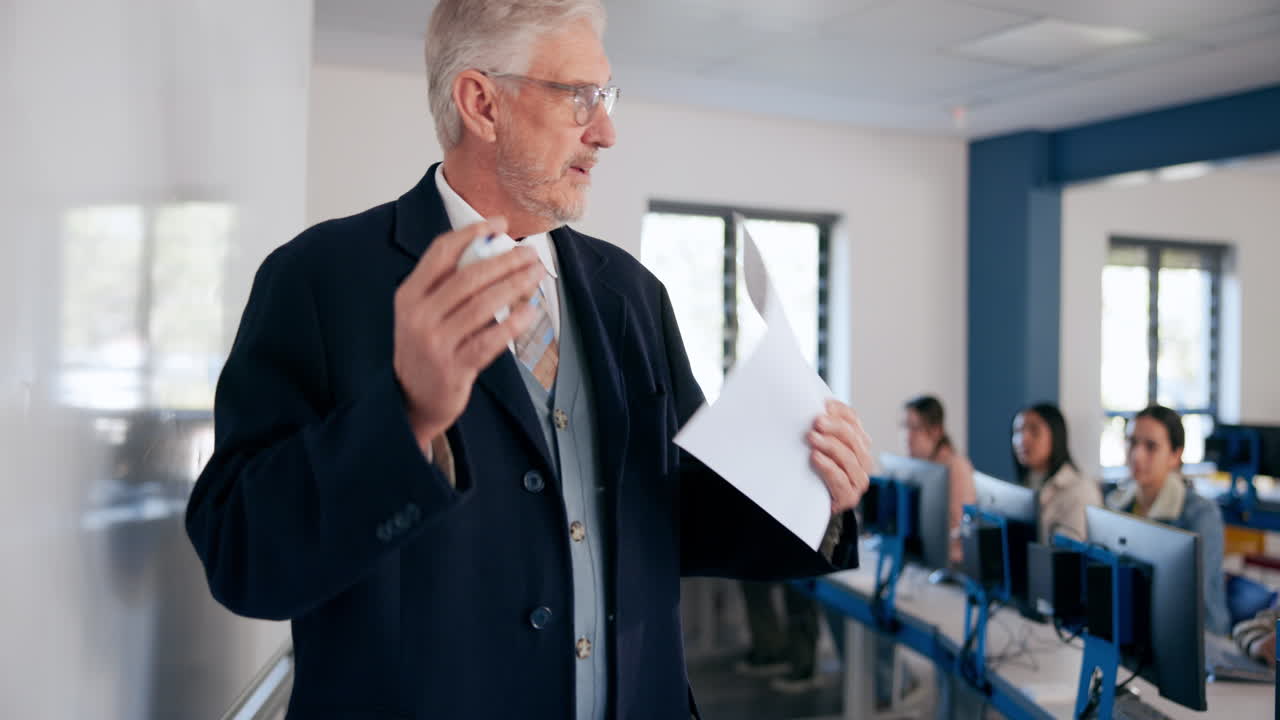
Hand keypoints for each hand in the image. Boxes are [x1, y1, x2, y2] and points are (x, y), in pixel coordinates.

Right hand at [393, 217, 543, 452]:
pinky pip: (490, 340)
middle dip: (504, 261)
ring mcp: (435, 344)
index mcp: (409, 295)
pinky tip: (530, 312)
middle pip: (468, 278)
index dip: (472, 234)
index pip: (441, 253)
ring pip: (482, 306)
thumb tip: (491, 249)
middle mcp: (419, 317)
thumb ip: (446, 285)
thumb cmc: (426, 348)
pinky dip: (513, 324)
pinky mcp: (454, 368)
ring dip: (514, 287)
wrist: (412, 399)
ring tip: (536, 276)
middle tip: (530, 253)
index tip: (500, 223)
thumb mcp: (423, 313)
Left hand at [807, 399, 873, 513]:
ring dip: (830, 446)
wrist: (812, 502)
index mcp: (858, 442)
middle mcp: (863, 460)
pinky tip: (815, 458)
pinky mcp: (849, 497)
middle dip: (834, 428)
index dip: (840, 412)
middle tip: (816, 422)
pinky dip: (828, 467)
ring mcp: (858, 480)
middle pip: (853, 438)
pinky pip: (841, 480)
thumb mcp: (819, 443)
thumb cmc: (815, 469)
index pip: (854, 421)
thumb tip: (818, 403)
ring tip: (812, 438)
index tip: (823, 405)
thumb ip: (822, 426)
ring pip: (849, 458)